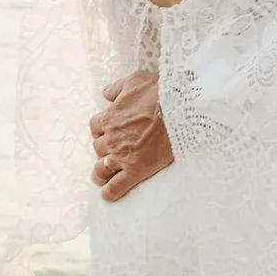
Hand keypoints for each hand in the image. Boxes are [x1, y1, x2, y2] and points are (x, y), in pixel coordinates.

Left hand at [88, 71, 175, 202]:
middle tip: (113, 151)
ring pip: (102, 168)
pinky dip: (110, 192)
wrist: (180, 108)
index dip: (101, 130)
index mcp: (109, 117)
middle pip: (99, 148)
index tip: (108, 131)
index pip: (95, 127)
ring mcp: (122, 155)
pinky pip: (116, 186)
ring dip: (100, 172)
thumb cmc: (159, 91)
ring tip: (102, 177)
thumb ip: (116, 88)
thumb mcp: (134, 81)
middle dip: (104, 149)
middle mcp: (111, 138)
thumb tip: (105, 94)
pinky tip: (107, 195)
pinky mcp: (136, 170)